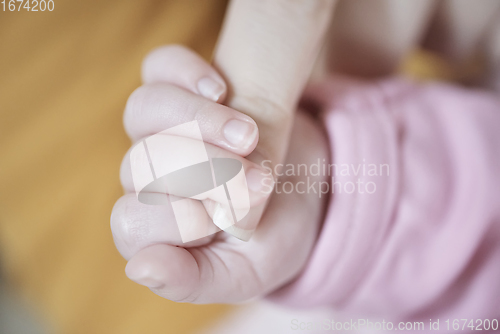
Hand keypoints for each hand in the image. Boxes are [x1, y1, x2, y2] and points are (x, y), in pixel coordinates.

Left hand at [111, 46, 329, 302]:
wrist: (302, 194)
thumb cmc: (270, 238)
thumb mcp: (243, 274)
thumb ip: (193, 279)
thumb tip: (140, 268)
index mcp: (151, 231)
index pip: (131, 222)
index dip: (182, 221)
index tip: (234, 222)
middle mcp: (145, 179)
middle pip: (140, 164)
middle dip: (205, 172)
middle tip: (261, 182)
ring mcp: (159, 130)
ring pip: (143, 111)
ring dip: (199, 121)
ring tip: (248, 134)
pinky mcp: (182, 91)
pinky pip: (161, 67)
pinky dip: (187, 73)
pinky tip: (220, 90)